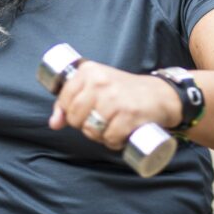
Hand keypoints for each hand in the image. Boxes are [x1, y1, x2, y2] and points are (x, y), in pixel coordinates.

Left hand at [48, 60, 180, 149]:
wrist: (160, 94)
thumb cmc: (124, 91)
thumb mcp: (96, 87)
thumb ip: (71, 101)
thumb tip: (53, 123)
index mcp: (89, 71)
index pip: (64, 99)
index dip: (70, 112)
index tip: (84, 111)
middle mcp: (100, 82)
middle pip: (75, 117)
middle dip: (84, 126)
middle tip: (100, 121)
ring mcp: (114, 98)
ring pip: (91, 130)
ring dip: (100, 136)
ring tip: (111, 127)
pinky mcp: (128, 114)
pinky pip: (109, 138)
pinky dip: (114, 142)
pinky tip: (121, 134)